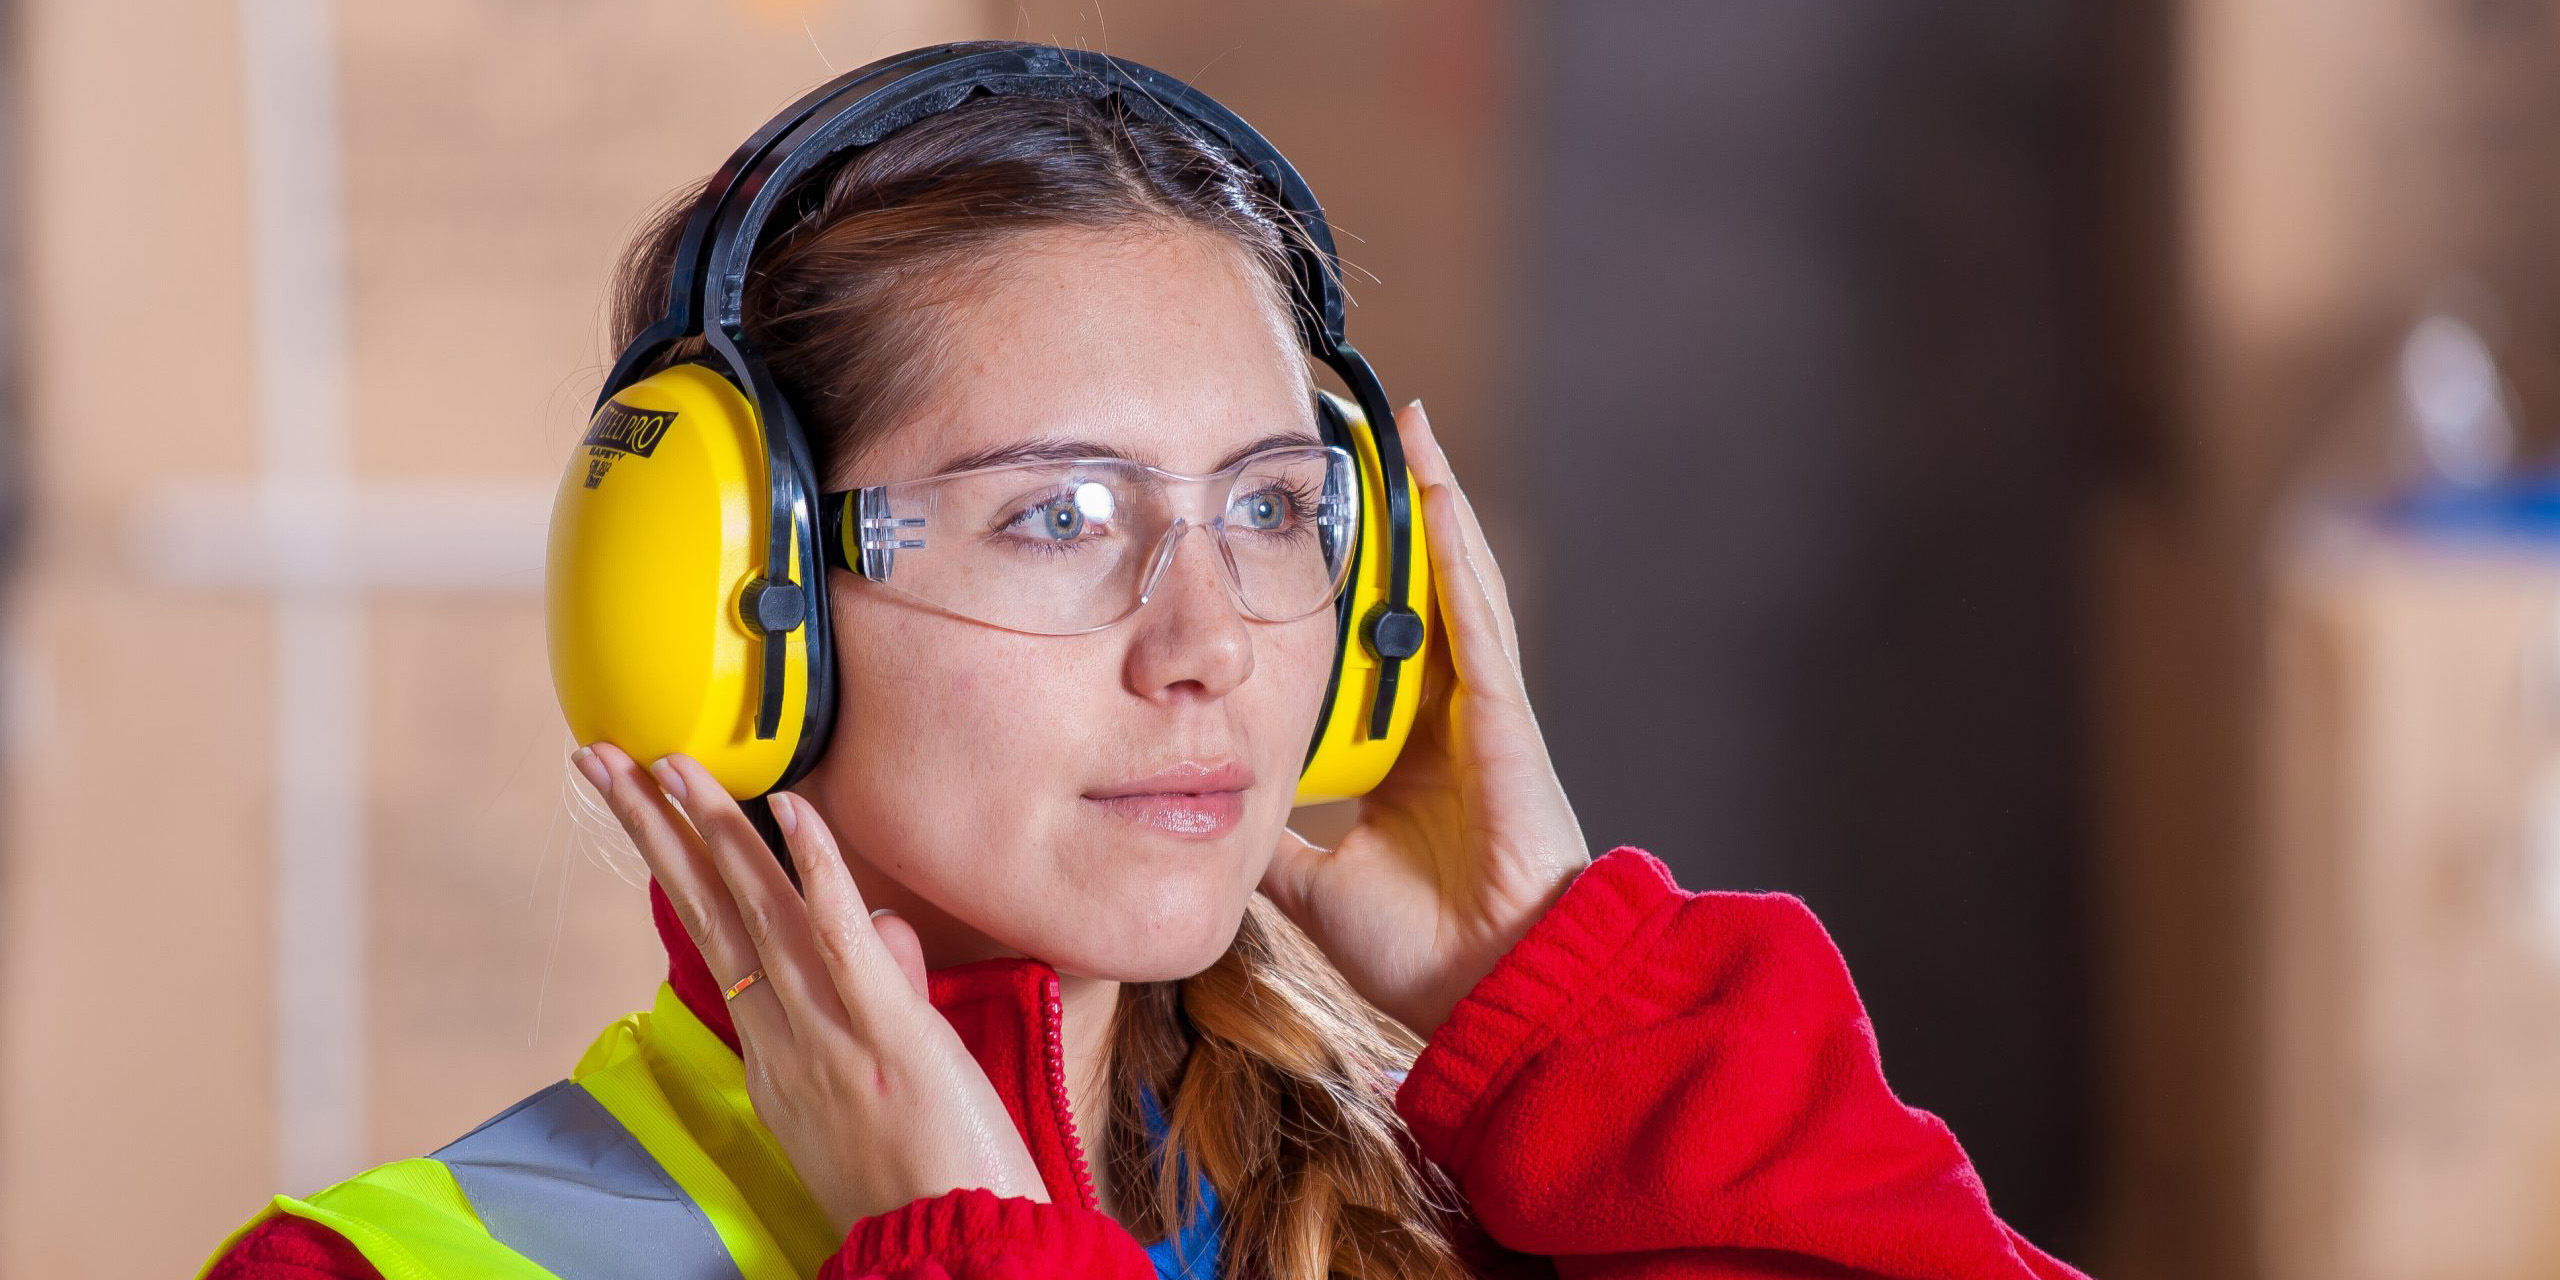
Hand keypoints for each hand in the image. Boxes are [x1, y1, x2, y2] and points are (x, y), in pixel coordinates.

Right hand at [574, 743, 1047, 1234]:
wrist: (955, 1256)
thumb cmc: (928, 1183)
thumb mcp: (883, 1080)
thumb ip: (880, 991)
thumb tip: (883, 926)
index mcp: (774, 1054)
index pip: (716, 937)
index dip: (676, 864)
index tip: (644, 803)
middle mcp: (784, 1040)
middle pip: (710, 911)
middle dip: (653, 828)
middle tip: (604, 759)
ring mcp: (830, 1036)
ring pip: (758, 913)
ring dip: (712, 827)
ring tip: (667, 762)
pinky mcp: (890, 1036)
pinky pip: (846, 940)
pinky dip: (818, 870)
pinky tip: (790, 809)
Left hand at [1259, 401, 1591, 1038]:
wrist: (1492, 994)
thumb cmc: (1424, 953)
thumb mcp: (1314, 881)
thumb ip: (1273, 839)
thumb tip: (1206, 812)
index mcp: (1408, 755)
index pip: (1371, 650)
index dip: (1348, 588)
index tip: (1311, 531)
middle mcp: (1447, 719)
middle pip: (1415, 598)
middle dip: (1392, 522)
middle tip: (1357, 445)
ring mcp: (1480, 710)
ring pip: (1452, 587)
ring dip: (1430, 507)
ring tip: (1408, 432)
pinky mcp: (1501, 713)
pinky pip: (1475, 615)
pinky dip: (1455, 551)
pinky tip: (1436, 492)